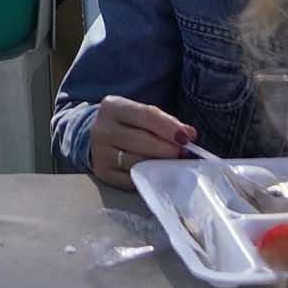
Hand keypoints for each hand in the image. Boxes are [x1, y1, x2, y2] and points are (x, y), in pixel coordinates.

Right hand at [83, 97, 199, 187]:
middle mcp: (103, 129)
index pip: (146, 115)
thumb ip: (165, 122)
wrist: (98, 135)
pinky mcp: (103, 173)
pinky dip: (148, 178)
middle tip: (183, 154)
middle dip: (167, 149)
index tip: (188, 138)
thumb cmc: (128, 123)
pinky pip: (131, 179)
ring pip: (136, 162)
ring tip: (174, 165)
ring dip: (160, 165)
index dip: (169, 127)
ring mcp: (100, 153)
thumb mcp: (141, 114)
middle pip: (141, 141)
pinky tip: (158, 175)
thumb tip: (190, 135)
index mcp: (113, 107)